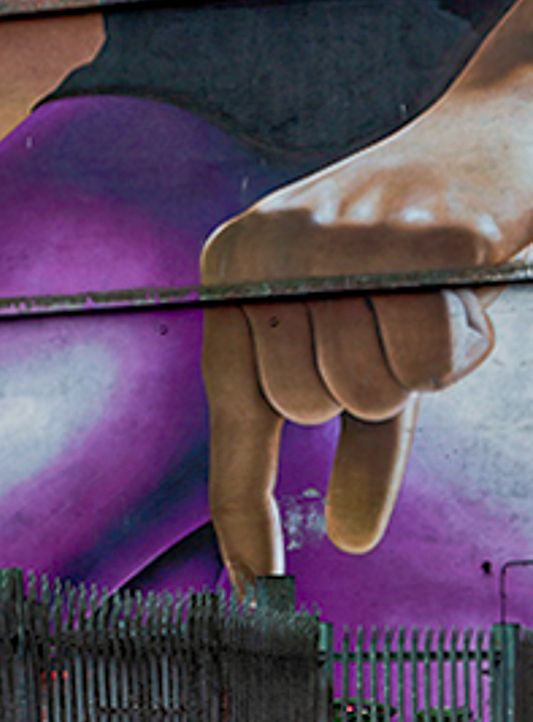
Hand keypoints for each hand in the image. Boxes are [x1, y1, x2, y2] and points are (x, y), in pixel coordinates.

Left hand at [198, 85, 532, 594]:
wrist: (491, 135)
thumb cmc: (416, 250)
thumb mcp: (360, 334)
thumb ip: (342, 425)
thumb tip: (345, 534)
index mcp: (233, 264)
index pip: (229, 410)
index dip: (243, 505)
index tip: (254, 587)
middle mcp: (265, 244)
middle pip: (304, 404)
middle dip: (365, 392)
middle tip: (394, 327)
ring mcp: (335, 236)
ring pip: (367, 386)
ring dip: (414, 364)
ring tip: (426, 299)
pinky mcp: (412, 238)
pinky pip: (429, 358)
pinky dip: (459, 342)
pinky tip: (461, 287)